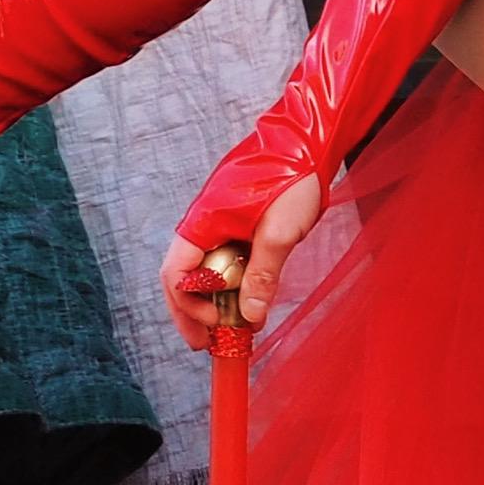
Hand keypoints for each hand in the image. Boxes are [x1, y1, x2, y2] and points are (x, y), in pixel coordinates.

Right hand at [159, 172, 325, 347]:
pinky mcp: (234, 223)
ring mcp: (216, 223)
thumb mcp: (280, 233)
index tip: (216, 324)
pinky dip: (229, 284)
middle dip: (192, 312)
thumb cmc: (292, 179)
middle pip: (181, 277)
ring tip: (231, 328)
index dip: (190, 306)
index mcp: (201, 223)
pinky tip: (246, 302)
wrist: (308, 141)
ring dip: (213, 301)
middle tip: (207, 343)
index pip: (175, 274)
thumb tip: (249, 317)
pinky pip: (222, 260)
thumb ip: (262, 275)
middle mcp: (201, 224)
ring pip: (202, 271)